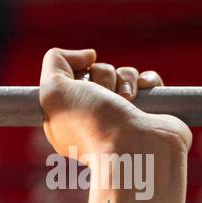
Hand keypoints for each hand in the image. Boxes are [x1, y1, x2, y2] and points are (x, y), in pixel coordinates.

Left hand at [39, 47, 190, 202]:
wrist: (135, 148)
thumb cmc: (91, 123)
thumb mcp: (52, 90)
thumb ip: (54, 62)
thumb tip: (88, 54)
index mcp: (64, 117)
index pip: (68, 78)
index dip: (74, 75)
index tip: (76, 86)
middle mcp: (92, 116)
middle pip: (96, 71)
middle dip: (102, 76)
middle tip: (104, 97)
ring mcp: (121, 114)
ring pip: (122, 74)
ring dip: (124, 79)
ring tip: (126, 101)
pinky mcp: (149, 111)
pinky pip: (147, 81)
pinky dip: (147, 81)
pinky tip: (144, 93)